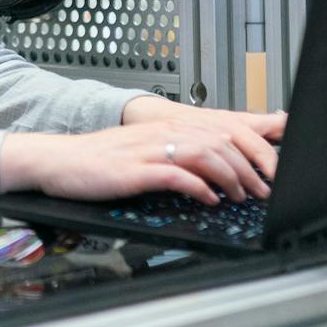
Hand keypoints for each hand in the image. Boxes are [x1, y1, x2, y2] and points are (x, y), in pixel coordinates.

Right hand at [2, 105, 283, 205]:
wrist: (59, 161)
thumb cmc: (99, 161)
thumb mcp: (144, 151)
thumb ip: (177, 155)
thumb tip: (212, 172)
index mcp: (167, 126)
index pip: (222, 130)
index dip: (251, 150)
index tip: (268, 172)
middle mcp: (162, 133)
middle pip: (220, 141)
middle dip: (249, 167)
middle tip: (262, 190)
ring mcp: (149, 150)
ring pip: (205, 154)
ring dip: (230, 177)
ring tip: (241, 196)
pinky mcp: (136, 170)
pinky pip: (176, 175)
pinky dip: (199, 187)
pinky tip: (209, 199)